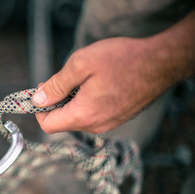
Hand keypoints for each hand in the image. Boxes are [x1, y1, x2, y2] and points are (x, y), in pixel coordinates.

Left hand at [32, 37, 172, 133]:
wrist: (161, 63)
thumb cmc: (122, 60)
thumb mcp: (81, 65)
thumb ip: (56, 85)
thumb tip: (37, 100)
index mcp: (83, 116)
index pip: (48, 125)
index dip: (39, 110)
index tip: (41, 92)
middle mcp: (96, 126)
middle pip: (63, 121)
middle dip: (56, 102)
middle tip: (61, 79)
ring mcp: (109, 124)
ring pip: (78, 118)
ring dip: (72, 101)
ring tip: (82, 79)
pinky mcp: (118, 118)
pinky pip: (93, 115)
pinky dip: (86, 102)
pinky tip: (96, 84)